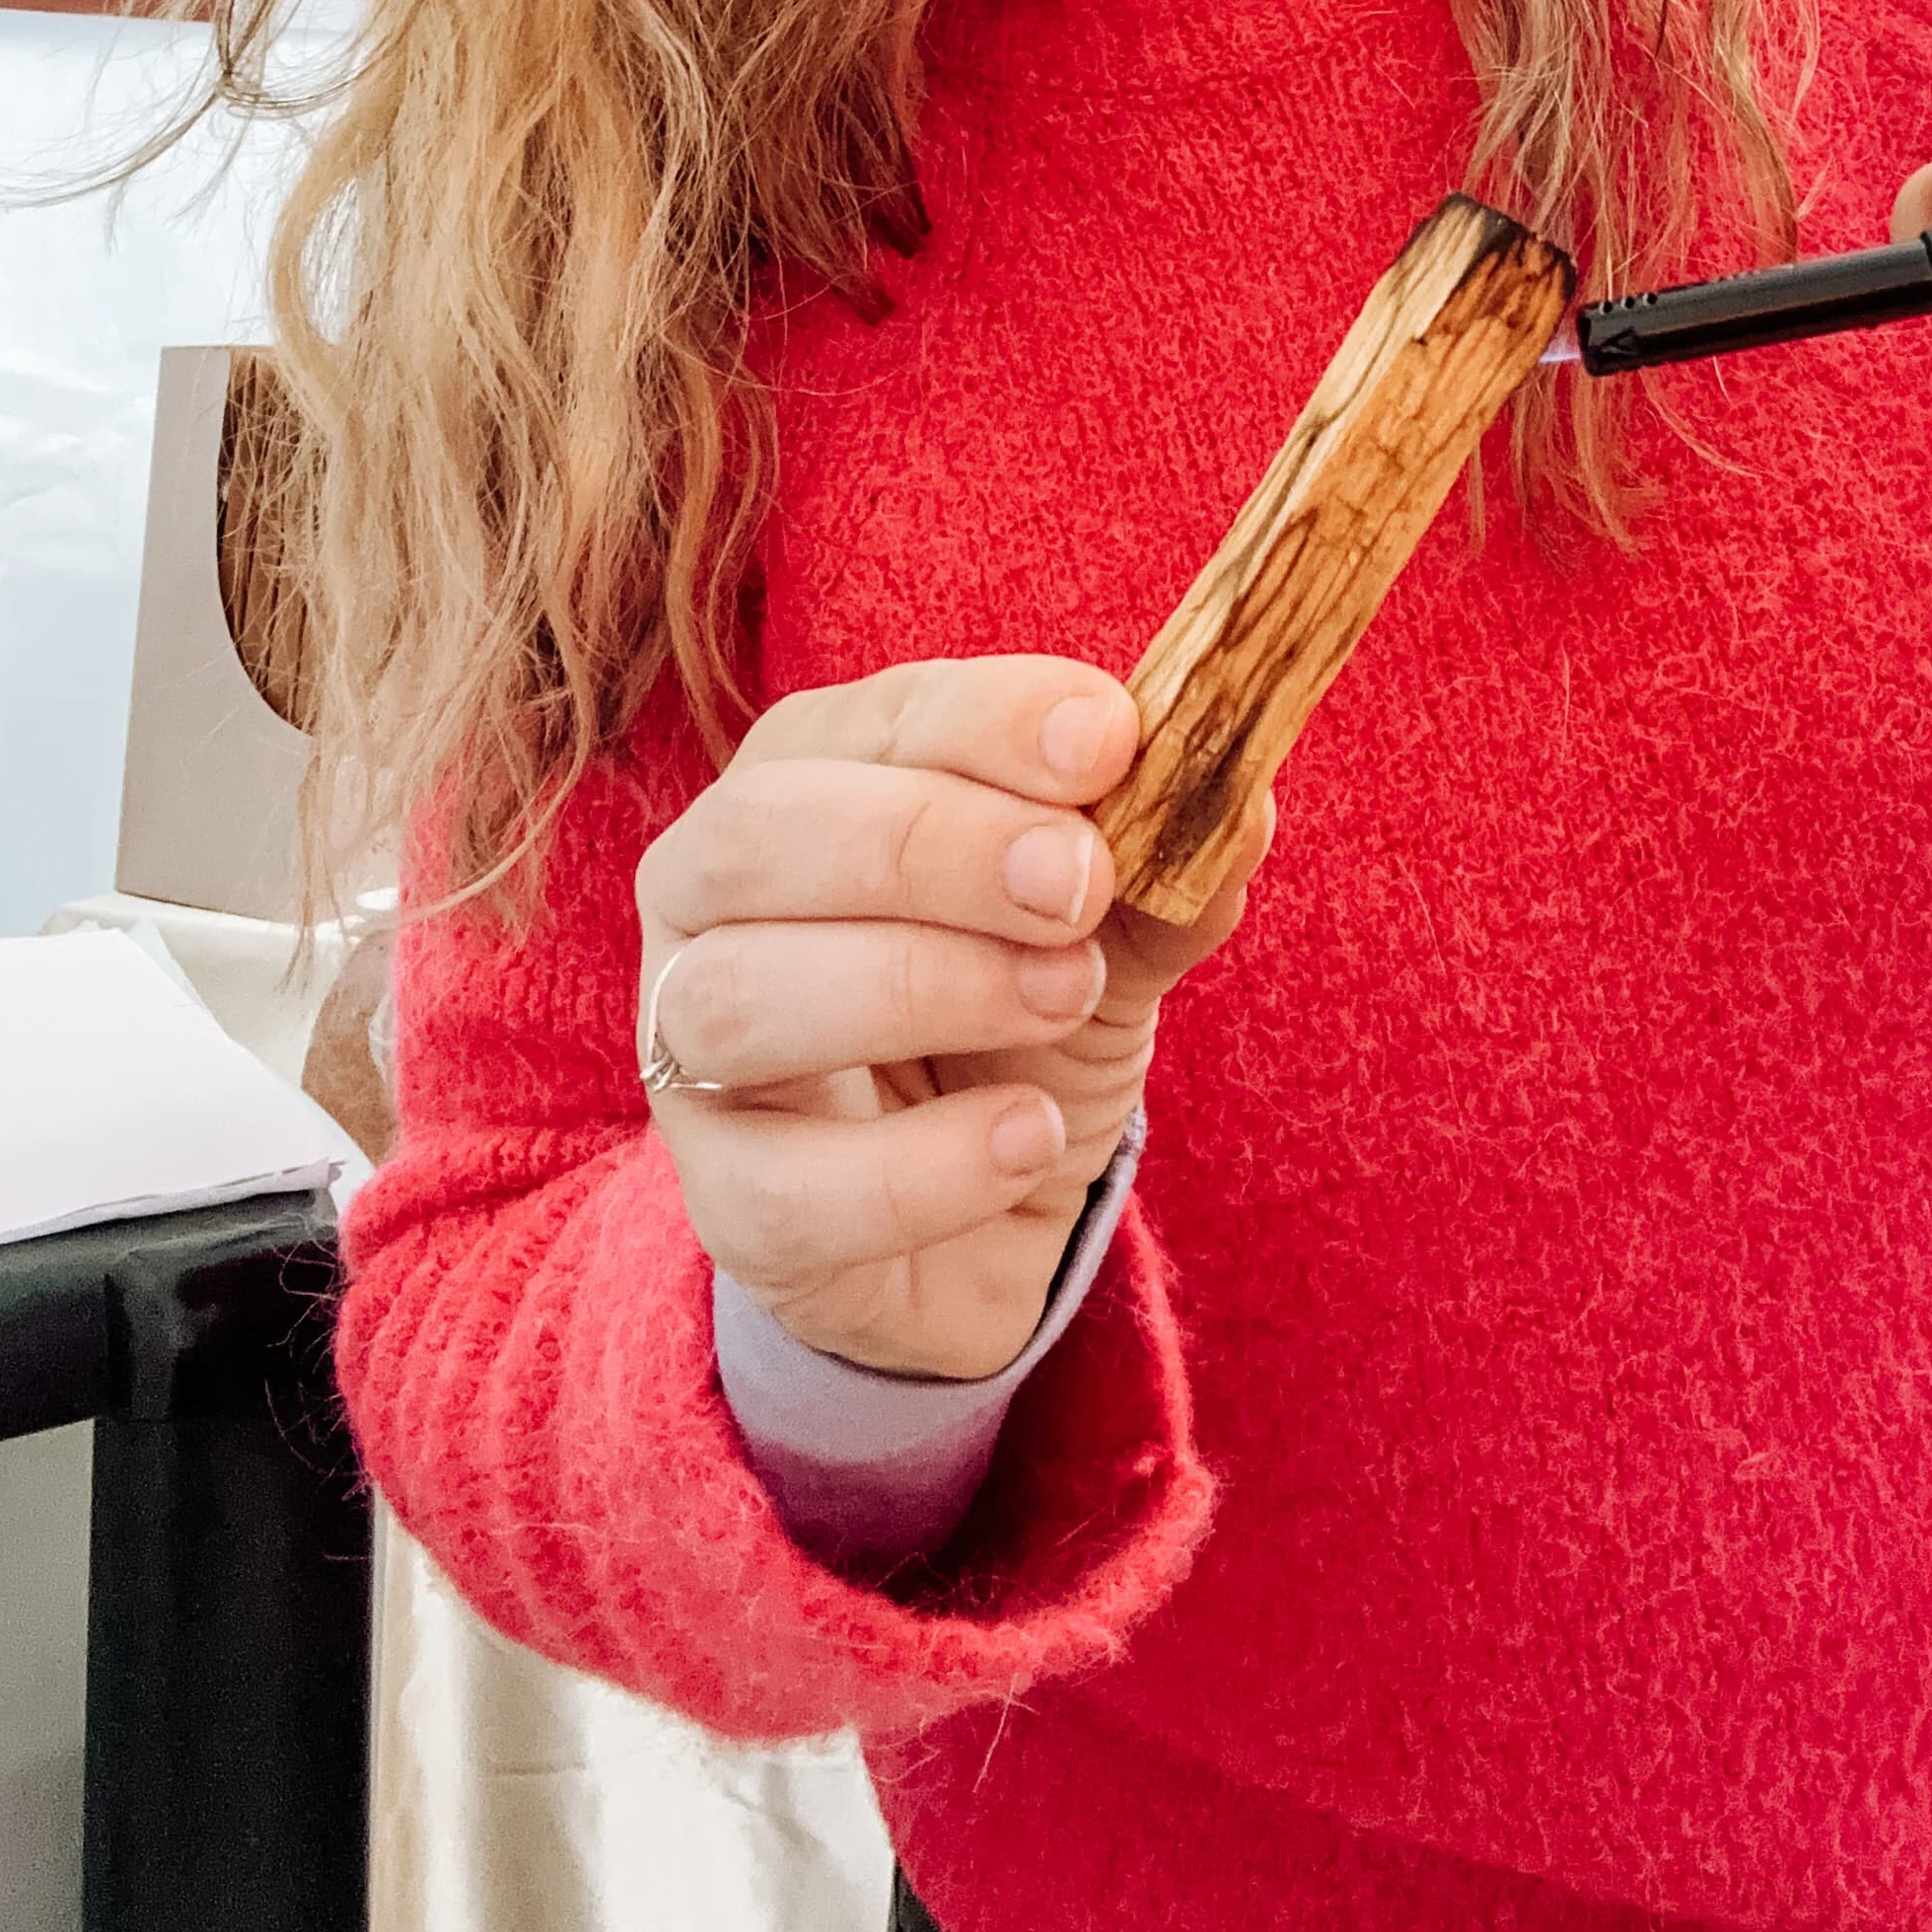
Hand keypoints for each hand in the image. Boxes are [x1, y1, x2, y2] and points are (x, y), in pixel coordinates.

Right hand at [634, 658, 1272, 1380]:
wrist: (992, 1213)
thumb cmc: (1021, 1016)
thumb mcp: (1110, 928)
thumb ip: (1163, 870)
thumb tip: (1240, 807)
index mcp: (807, 779)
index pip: (869, 718)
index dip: (989, 721)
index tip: (1112, 741)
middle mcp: (712, 898)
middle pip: (758, 837)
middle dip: (930, 847)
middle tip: (1080, 884)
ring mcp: (691, 1053)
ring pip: (739, 999)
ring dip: (920, 986)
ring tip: (1065, 996)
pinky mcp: (725, 1203)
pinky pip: (782, 1189)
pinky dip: (922, 1166)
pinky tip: (1031, 1136)